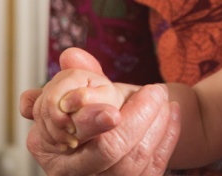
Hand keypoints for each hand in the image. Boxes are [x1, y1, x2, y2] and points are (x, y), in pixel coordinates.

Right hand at [19, 48, 181, 175]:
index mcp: (48, 145)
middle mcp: (70, 171)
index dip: (95, 121)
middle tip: (155, 91)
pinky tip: (173, 113)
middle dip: (138, 119)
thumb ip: (78, 72)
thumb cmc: (88, 107)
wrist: (108, 128)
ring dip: (156, 126)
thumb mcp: (79, 87)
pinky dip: (168, 138)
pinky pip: (153, 169)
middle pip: (110, 151)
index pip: (77, 134)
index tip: (115, 110)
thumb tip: (71, 56)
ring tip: (164, 100)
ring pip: (134, 162)